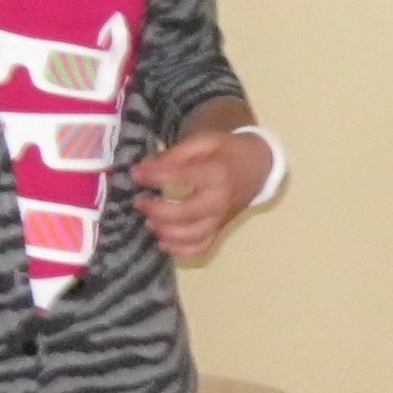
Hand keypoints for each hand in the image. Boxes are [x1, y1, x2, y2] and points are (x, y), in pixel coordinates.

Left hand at [129, 128, 267, 261]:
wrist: (257, 167)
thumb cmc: (226, 152)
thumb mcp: (204, 142)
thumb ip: (176, 154)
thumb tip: (146, 168)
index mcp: (217, 173)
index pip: (181, 177)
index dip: (155, 176)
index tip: (136, 174)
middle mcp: (219, 201)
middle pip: (184, 214)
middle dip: (156, 210)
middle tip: (140, 201)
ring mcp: (220, 219)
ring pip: (190, 236)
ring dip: (164, 232)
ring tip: (150, 221)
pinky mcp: (219, 231)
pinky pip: (200, 249)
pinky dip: (180, 251)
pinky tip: (164, 241)